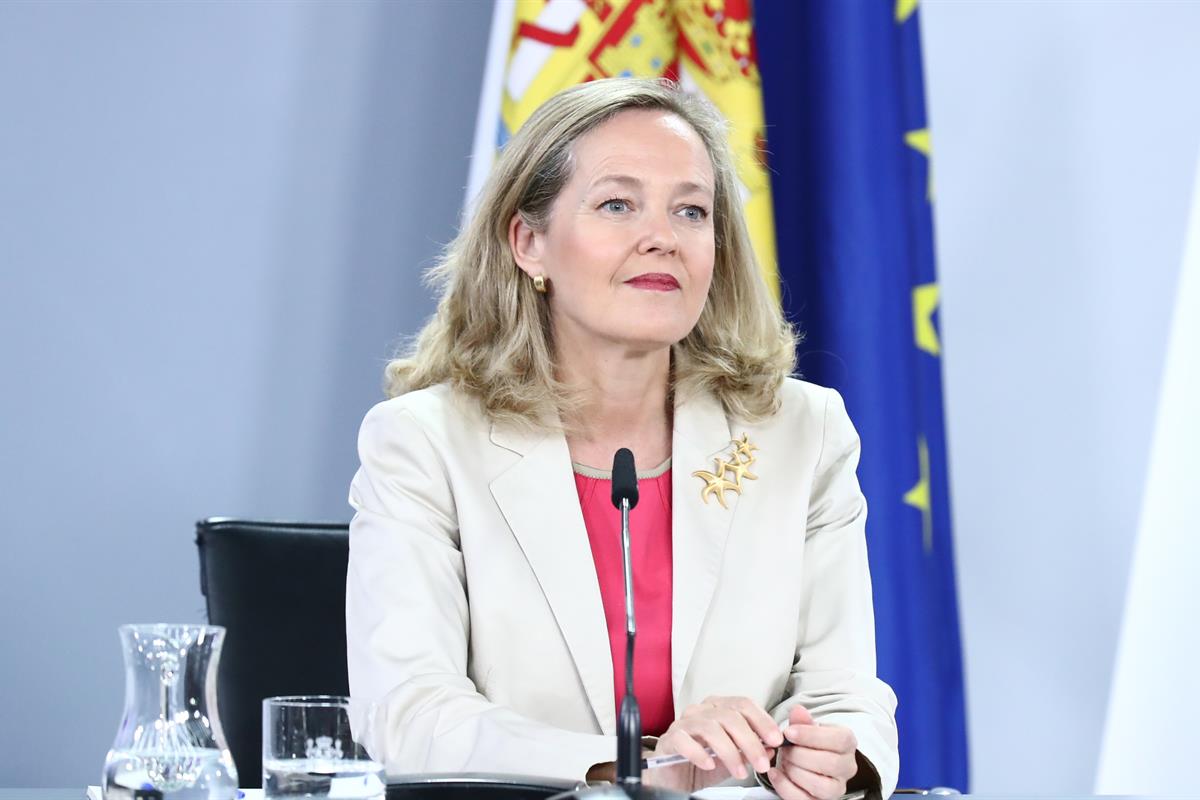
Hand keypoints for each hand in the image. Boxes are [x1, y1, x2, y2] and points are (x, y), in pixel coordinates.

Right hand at [644, 696, 784, 791]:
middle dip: (750, 741)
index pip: (743, 704)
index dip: (762, 720)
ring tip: (740, 772)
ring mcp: (684, 723)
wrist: (674, 776)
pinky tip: (709, 765)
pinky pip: (684, 741)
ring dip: (730, 752)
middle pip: (730, 716)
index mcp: (718, 708)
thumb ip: (749, 751)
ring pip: (710, 728)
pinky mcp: (669, 739)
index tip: (776, 739)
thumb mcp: (733, 758)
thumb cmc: (703, 762)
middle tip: (762, 764)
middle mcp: (701, 710)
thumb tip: (770, 748)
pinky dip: (699, 753)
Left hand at [767, 705, 858, 799]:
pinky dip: (784, 786)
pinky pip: (803, 799)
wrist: (805, 761)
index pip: (839, 740)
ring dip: (794, 771)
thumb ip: (802, 721)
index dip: (812, 736)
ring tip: (782, 760)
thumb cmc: (808, 743)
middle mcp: (847, 768)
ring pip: (820, 785)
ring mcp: (836, 788)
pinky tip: (774, 773)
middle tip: (784, 747)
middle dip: (800, 754)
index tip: (789, 732)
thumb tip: (798, 711)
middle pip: (830, 764)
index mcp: (847, 743)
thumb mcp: (806, 728)